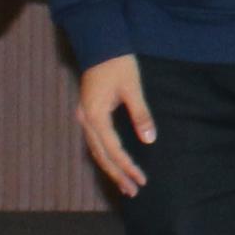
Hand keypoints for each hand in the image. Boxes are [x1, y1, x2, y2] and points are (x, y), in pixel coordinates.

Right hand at [75, 56, 156, 197]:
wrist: (100, 42)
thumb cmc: (118, 63)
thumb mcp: (133, 88)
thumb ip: (141, 114)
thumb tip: (149, 140)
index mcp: (95, 115)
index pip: (113, 149)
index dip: (127, 166)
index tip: (141, 179)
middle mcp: (85, 119)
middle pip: (101, 155)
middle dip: (117, 174)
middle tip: (133, 191)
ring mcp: (84, 116)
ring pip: (96, 150)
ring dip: (110, 168)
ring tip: (124, 184)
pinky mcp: (88, 112)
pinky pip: (95, 141)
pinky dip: (105, 155)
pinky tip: (114, 164)